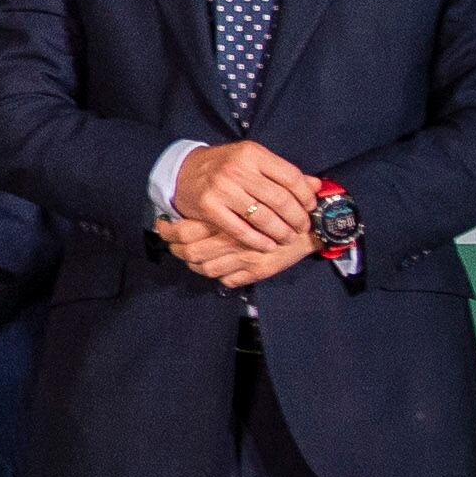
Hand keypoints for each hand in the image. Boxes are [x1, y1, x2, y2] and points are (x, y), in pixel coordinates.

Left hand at [152, 212, 317, 289]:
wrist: (312, 225)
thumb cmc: (279, 206)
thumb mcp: (252, 196)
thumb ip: (225, 202)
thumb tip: (195, 202)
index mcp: (228, 217)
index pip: (186, 229)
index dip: (170, 231)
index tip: (163, 226)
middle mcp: (234, 240)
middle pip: (190, 251)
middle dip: (176, 250)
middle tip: (171, 244)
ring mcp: (245, 258)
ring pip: (205, 268)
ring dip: (194, 264)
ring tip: (188, 256)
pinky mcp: (257, 272)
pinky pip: (226, 280)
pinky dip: (216, 276)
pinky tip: (213, 267)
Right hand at [171, 140, 324, 250]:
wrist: (183, 171)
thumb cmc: (224, 167)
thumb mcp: (253, 161)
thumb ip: (283, 173)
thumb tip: (318, 186)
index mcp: (252, 153)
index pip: (290, 177)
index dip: (306, 196)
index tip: (311, 208)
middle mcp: (237, 169)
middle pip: (280, 199)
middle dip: (297, 218)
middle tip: (302, 228)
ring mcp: (222, 188)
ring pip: (263, 217)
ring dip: (281, 232)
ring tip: (288, 238)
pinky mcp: (209, 207)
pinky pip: (240, 229)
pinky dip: (258, 241)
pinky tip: (268, 245)